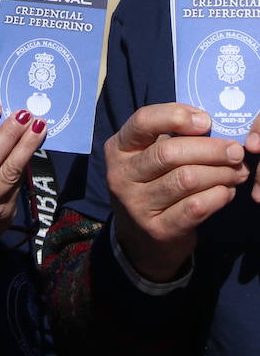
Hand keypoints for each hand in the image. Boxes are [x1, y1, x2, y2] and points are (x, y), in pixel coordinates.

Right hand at [106, 103, 246, 282]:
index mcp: (119, 149)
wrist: (140, 239)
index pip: (142, 121)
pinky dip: (219, 196)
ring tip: (236, 172)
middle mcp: (121, 175)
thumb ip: (174, 138)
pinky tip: (226, 192)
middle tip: (235, 152)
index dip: (176, 116)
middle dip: (211, 149)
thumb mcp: (149, 157)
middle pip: (170, 153)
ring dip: (221, 173)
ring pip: (187, 179)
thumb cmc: (152, 185)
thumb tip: (214, 124)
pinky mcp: (158, 229)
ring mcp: (137, 204)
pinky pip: (196, 207)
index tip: (206, 121)